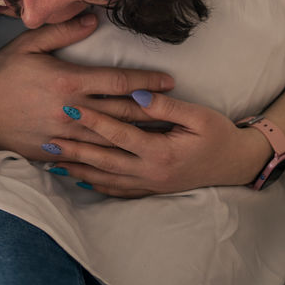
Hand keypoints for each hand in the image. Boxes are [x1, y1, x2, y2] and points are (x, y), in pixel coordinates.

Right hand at [0, 14, 175, 162]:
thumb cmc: (0, 75)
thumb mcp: (28, 45)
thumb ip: (62, 32)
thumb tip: (92, 20)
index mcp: (69, 81)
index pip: (118, 81)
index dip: (147, 82)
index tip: (168, 81)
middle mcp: (72, 110)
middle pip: (122, 112)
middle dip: (152, 110)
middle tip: (177, 109)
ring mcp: (65, 134)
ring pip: (111, 137)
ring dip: (138, 135)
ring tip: (162, 134)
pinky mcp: (55, 151)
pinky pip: (89, 156)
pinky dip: (110, 155)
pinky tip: (127, 156)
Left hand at [40, 92, 272, 196]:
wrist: (236, 164)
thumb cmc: (219, 135)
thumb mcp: (199, 116)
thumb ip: (166, 107)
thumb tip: (138, 94)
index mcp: (161, 151)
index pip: (119, 134)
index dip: (93, 119)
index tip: (70, 106)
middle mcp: (151, 172)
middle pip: (104, 160)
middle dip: (75, 148)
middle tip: (48, 138)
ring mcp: (150, 184)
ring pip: (106, 179)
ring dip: (79, 169)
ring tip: (53, 160)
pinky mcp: (151, 189)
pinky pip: (118, 190)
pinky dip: (96, 185)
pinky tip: (80, 179)